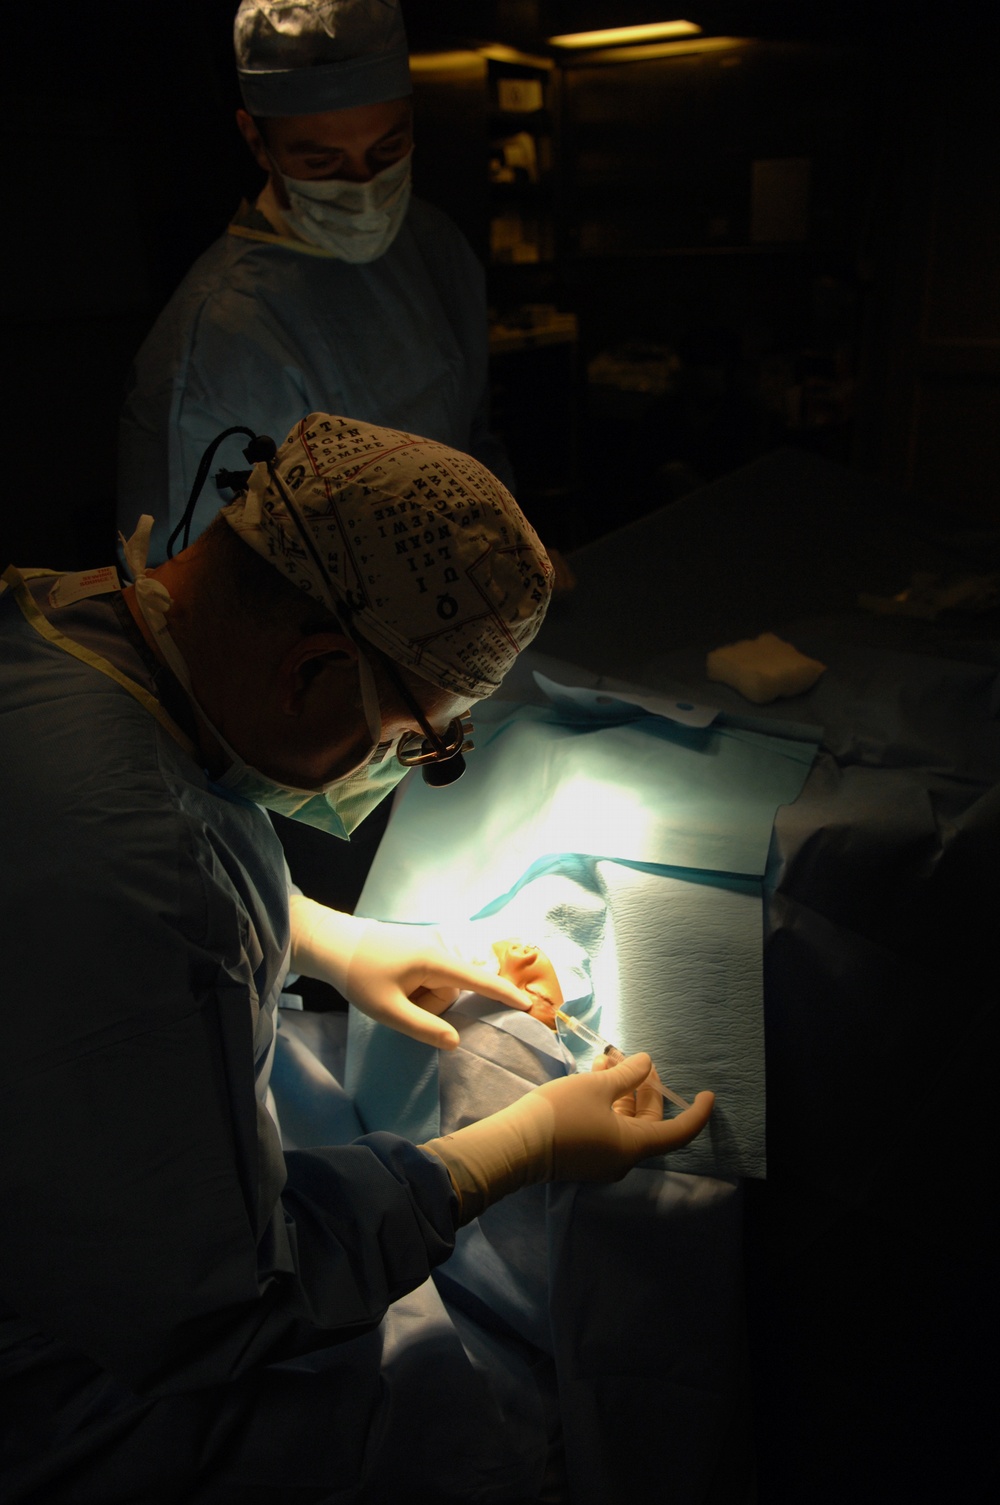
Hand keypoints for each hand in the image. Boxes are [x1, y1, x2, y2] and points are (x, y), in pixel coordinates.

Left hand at [345, 923, 534, 1048]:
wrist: (331, 943)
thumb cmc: (359, 975)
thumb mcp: (388, 1010)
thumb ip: (424, 1028)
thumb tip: (456, 1042)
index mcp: (434, 961)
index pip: (478, 981)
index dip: (503, 994)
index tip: (528, 1004)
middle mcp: (437, 949)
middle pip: (451, 990)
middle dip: (430, 1006)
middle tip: (397, 1005)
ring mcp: (428, 946)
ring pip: (439, 986)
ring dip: (420, 998)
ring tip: (390, 992)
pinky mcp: (418, 948)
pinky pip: (429, 977)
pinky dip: (416, 989)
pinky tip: (392, 985)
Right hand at [538, 1053, 713, 1179]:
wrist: (515, 1145)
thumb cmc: (562, 1114)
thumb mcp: (597, 1087)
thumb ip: (627, 1074)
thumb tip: (646, 1063)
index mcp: (634, 1146)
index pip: (679, 1133)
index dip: (697, 1113)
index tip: (708, 1094)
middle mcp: (622, 1158)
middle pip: (648, 1123)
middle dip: (647, 1089)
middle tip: (642, 1062)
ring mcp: (602, 1159)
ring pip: (624, 1121)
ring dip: (622, 1090)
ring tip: (612, 1058)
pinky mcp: (583, 1154)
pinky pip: (607, 1126)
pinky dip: (607, 1102)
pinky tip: (596, 1073)